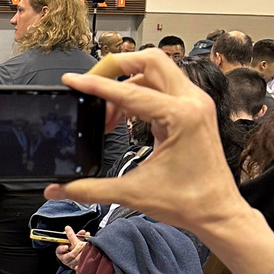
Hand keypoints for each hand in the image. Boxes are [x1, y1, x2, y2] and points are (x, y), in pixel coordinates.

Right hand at [45, 49, 273, 273]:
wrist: (218, 213)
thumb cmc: (187, 202)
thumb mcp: (131, 193)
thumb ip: (89, 189)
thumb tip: (55, 189)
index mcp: (180, 116)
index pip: (129, 91)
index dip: (95, 85)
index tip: (71, 80)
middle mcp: (192, 102)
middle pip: (151, 60)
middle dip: (117, 66)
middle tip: (92, 82)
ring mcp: (195, 104)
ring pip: (158, 71)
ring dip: (128, 82)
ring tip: (106, 112)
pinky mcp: (194, 111)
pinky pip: (163, 88)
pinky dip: (140, 94)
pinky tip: (123, 118)